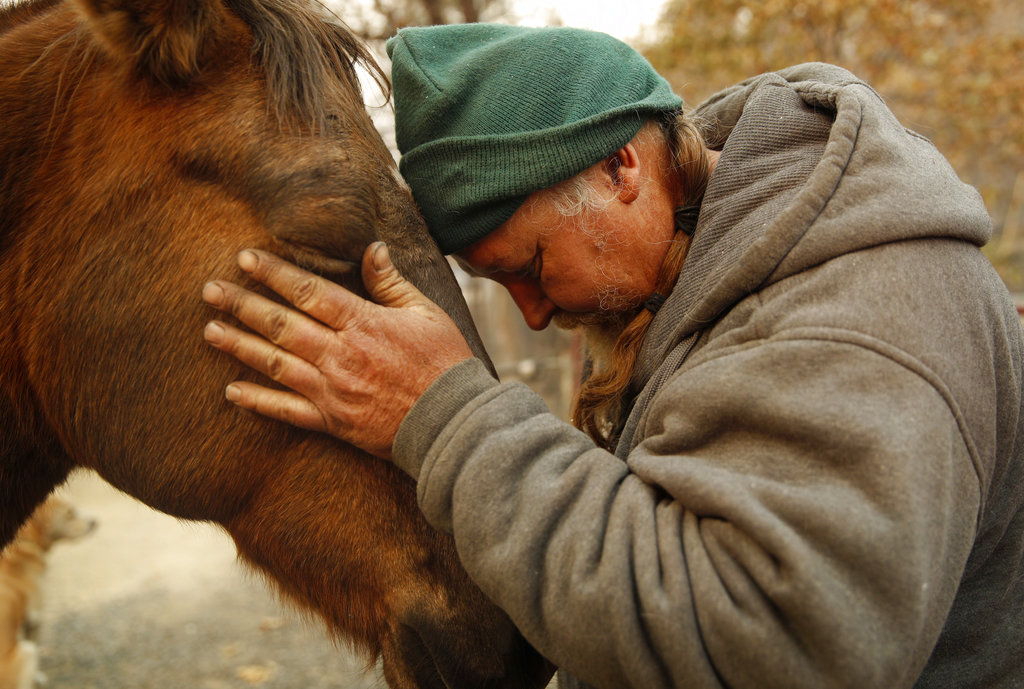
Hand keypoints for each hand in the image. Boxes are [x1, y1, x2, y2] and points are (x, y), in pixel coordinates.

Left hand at [201, 243, 473, 458]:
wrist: (453, 423)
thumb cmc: (445, 363)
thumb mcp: (427, 313)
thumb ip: (391, 282)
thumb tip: (371, 248)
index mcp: (363, 324)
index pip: (308, 291)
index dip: (274, 273)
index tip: (245, 258)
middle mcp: (341, 356)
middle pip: (282, 325)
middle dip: (242, 305)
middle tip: (210, 290)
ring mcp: (333, 391)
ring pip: (276, 364)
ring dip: (240, 346)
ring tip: (210, 330)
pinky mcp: (333, 422)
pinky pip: (287, 411)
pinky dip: (258, 401)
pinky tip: (232, 390)